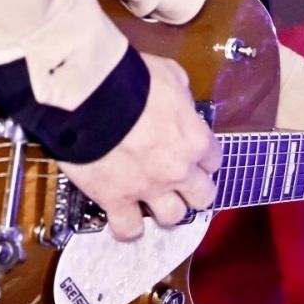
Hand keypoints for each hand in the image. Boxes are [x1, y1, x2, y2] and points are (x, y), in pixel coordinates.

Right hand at [59, 53, 221, 240]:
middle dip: (193, 191)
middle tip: (179, 184)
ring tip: (152, 202)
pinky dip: (128, 227)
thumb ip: (181, 95)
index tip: (192, 156)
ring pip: (172, 218)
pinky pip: (128, 229)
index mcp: (195, 139)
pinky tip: (124, 219)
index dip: (203, 160)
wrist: (90, 94)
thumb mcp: (170, 74)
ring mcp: (149, 188)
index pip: (214, 161)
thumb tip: (178, 101)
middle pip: (202, 197)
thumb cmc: (131, 79)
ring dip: (165, 211)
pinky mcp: (115, 199)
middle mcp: (179, 169)